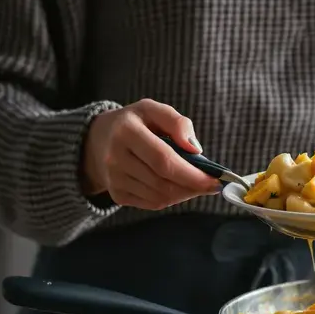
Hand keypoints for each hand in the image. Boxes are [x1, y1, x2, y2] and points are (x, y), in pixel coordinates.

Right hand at [82, 99, 218, 209]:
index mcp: (126, 131)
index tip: (215, 180)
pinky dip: (170, 198)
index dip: (192, 174)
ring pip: (160, 197)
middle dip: (193, 186)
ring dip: (184, 193)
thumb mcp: (153, 110)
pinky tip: (175, 185)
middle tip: (211, 184)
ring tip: (193, 182)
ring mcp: (114, 179)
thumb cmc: (135, 123)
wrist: (98, 140)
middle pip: (163, 183)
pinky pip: (152, 203)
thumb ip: (177, 122)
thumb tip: (196, 150)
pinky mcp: (117, 194)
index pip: (164, 160)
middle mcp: (116, 158)